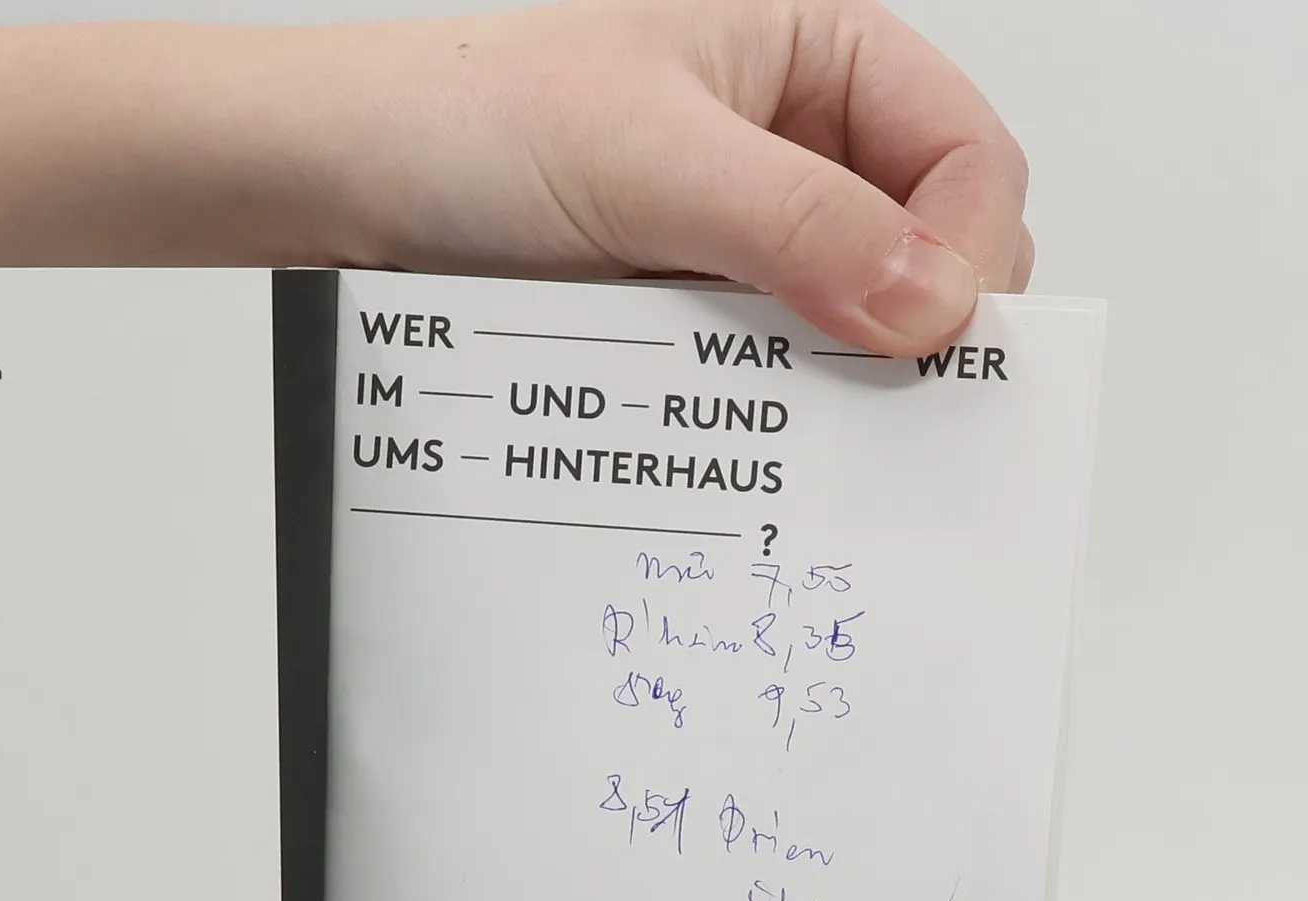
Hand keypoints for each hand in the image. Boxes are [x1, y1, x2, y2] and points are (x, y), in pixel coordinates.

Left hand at [331, 0, 1030, 353]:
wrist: (345, 186)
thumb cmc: (470, 122)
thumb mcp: (650, 160)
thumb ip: (799, 227)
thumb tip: (931, 303)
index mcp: (818, 57)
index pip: (968, 158)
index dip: (968, 250)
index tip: (930, 337)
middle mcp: (793, 146)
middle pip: (926, 250)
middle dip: (909, 323)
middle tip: (873, 399)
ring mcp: (742, 238)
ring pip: (847, 325)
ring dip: (830, 378)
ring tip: (792, 423)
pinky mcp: (686, 314)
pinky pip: (763, 373)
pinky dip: (761, 409)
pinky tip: (735, 431)